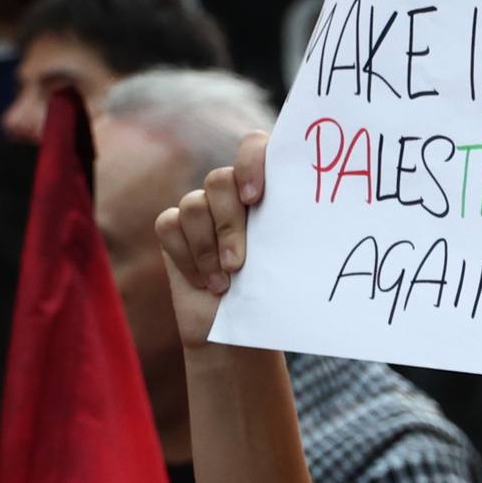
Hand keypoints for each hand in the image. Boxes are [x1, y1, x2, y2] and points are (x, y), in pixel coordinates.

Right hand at [154, 130, 271, 348]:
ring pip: (193, 204)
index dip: (251, 162)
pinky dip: (186, 257)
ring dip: (207, 249)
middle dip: (228, 225)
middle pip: (220, 180)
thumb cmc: (273, 299)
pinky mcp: (174, 229)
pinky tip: (203, 283)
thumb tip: (311, 217)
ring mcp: (202, 209)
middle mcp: (233, 193)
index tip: (253, 198)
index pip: (255, 146)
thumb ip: (291, 230)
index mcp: (270, 191)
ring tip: (224, 285)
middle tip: (237, 265)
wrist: (241, 336)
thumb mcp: (290, 264)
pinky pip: (169, 225)